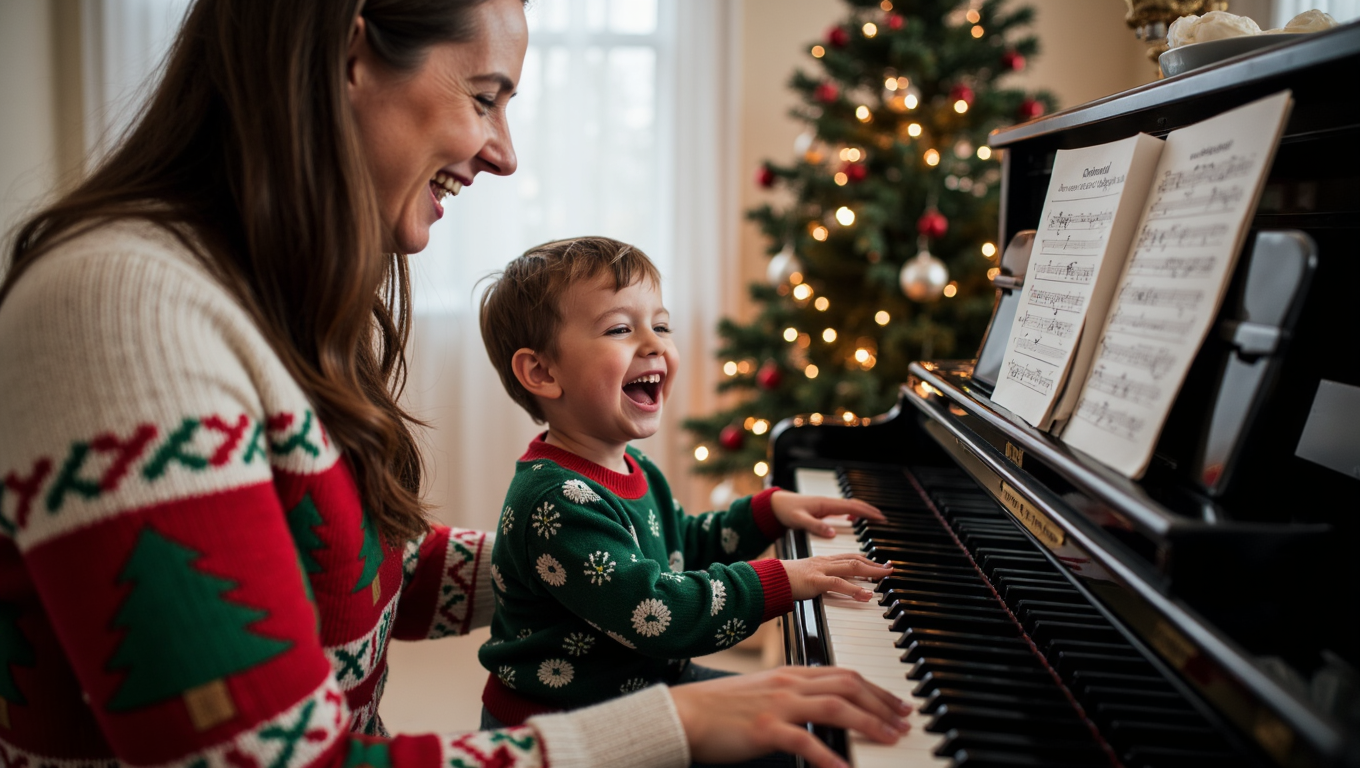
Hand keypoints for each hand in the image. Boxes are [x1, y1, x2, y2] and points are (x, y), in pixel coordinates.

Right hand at [669, 666, 911, 767]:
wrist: (684, 713)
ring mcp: (778, 705)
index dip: (876, 688)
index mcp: (790, 674)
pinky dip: (830, 755)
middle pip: (849, 685)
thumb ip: (794, 695)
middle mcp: (789, 684)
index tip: (897, 704)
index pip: (844, 674)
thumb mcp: (764, 692)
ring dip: (870, 722)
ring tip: (890, 739)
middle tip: (905, 720)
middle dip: (883, 702)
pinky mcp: (766, 729)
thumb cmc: (720, 708)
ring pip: (836, 706)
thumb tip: (823, 706)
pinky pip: (806, 742)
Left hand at [771, 490, 883, 537]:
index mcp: (825, 505)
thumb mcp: (799, 521)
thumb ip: (815, 526)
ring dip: (863, 511)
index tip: (881, 518)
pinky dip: (852, 512)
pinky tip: (853, 519)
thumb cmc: (786, 511)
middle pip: (854, 505)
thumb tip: (832, 532)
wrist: (775, 505)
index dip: (868, 512)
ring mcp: (826, 505)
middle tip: (884, 519)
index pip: (852, 507)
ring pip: (849, 506)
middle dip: (870, 511)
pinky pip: (842, 510)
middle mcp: (828, 503)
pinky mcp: (822, 509)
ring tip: (875, 519)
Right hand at [781, 553, 892, 601]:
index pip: (849, 557)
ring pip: (851, 568)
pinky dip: (854, 589)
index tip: (880, 564)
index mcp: (822, 561)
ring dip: (871, 572)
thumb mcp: (806, 578)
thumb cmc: (784, 580)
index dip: (867, 559)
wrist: (768, 579)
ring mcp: (820, 570)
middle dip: (874, 564)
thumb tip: (833, 588)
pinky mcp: (815, 581)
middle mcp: (824, 562)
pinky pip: (838, 584)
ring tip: (885, 576)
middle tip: (890, 568)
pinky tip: (865, 595)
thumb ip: (820, 581)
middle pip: (855, 559)